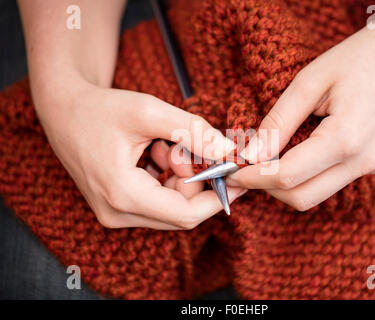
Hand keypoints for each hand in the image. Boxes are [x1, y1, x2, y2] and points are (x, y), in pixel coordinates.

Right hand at [36, 81, 242, 229]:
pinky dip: (167, 178)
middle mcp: (118, 213)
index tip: (236, 175)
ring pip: (171, 205)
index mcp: (123, 195)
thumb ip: (192, 132)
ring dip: (180, 176)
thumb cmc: (100, 109)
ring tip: (162, 145)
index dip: (218, 197)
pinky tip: (154, 153)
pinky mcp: (118, 207)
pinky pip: (158, 201)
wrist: (64, 111)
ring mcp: (116, 213)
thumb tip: (229, 152)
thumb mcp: (149, 111)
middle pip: (180, 211)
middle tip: (186, 147)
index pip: (186, 214)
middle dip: (195, 179)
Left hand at [227, 0, 374, 210]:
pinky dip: (305, 177)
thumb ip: (277, 123)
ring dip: (285, 185)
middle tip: (244, 170)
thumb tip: (251, 156)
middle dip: (267, 188)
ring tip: (265, 161)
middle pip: (302, 197)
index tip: (232, 172)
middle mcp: (363, 161)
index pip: (288, 176)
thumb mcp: (308, 82)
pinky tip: (292, 155)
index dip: (254, 178)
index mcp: (346, 139)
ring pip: (316, 194)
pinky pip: (331, 183)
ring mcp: (372, 166)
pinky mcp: (373, 164)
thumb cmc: (356, 58)